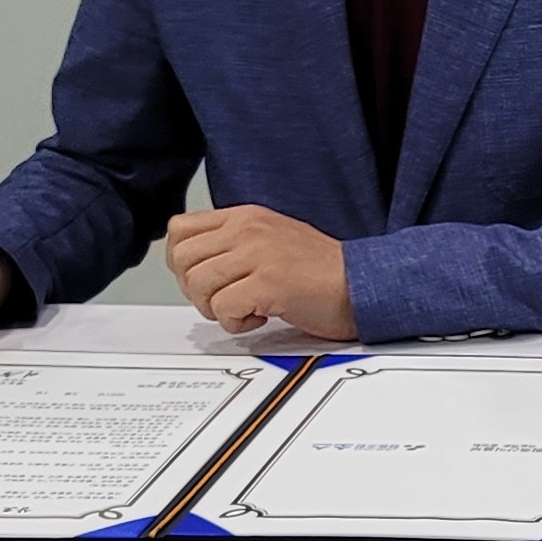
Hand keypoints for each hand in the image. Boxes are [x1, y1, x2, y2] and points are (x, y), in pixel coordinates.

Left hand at [165, 205, 356, 338]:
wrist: (361, 285)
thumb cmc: (320, 272)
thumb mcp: (271, 239)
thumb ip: (233, 242)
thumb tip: (192, 262)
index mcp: (246, 216)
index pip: (180, 229)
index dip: (182, 261)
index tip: (205, 279)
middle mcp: (248, 229)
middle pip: (181, 259)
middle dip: (194, 289)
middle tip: (223, 299)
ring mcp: (258, 254)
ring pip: (197, 284)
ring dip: (215, 308)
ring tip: (244, 309)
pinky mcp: (269, 283)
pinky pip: (223, 308)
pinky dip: (236, 323)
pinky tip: (259, 318)